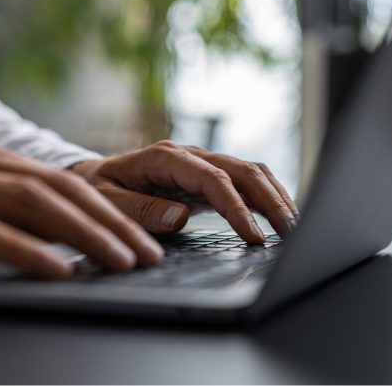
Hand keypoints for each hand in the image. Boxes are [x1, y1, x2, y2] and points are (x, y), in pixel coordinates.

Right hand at [0, 138, 162, 277]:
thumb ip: (17, 215)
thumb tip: (71, 242)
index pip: (68, 185)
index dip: (111, 214)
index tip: (143, 242)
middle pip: (62, 191)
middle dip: (111, 225)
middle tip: (146, 255)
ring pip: (33, 203)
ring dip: (84, 235)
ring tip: (120, 262)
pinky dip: (25, 249)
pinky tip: (58, 271)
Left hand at [71, 141, 299, 242]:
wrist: (97, 177)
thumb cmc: (100, 189)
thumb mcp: (107, 201)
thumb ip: (140, 210)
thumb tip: (180, 217)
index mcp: (166, 157)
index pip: (214, 180)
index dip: (237, 208)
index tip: (254, 236)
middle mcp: (190, 155)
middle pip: (243, 170)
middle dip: (271, 200)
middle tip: (291, 232)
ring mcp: (202, 163)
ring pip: (251, 172)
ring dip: (275, 196)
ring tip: (294, 225)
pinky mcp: (209, 175)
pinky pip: (245, 181)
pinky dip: (266, 196)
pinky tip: (279, 214)